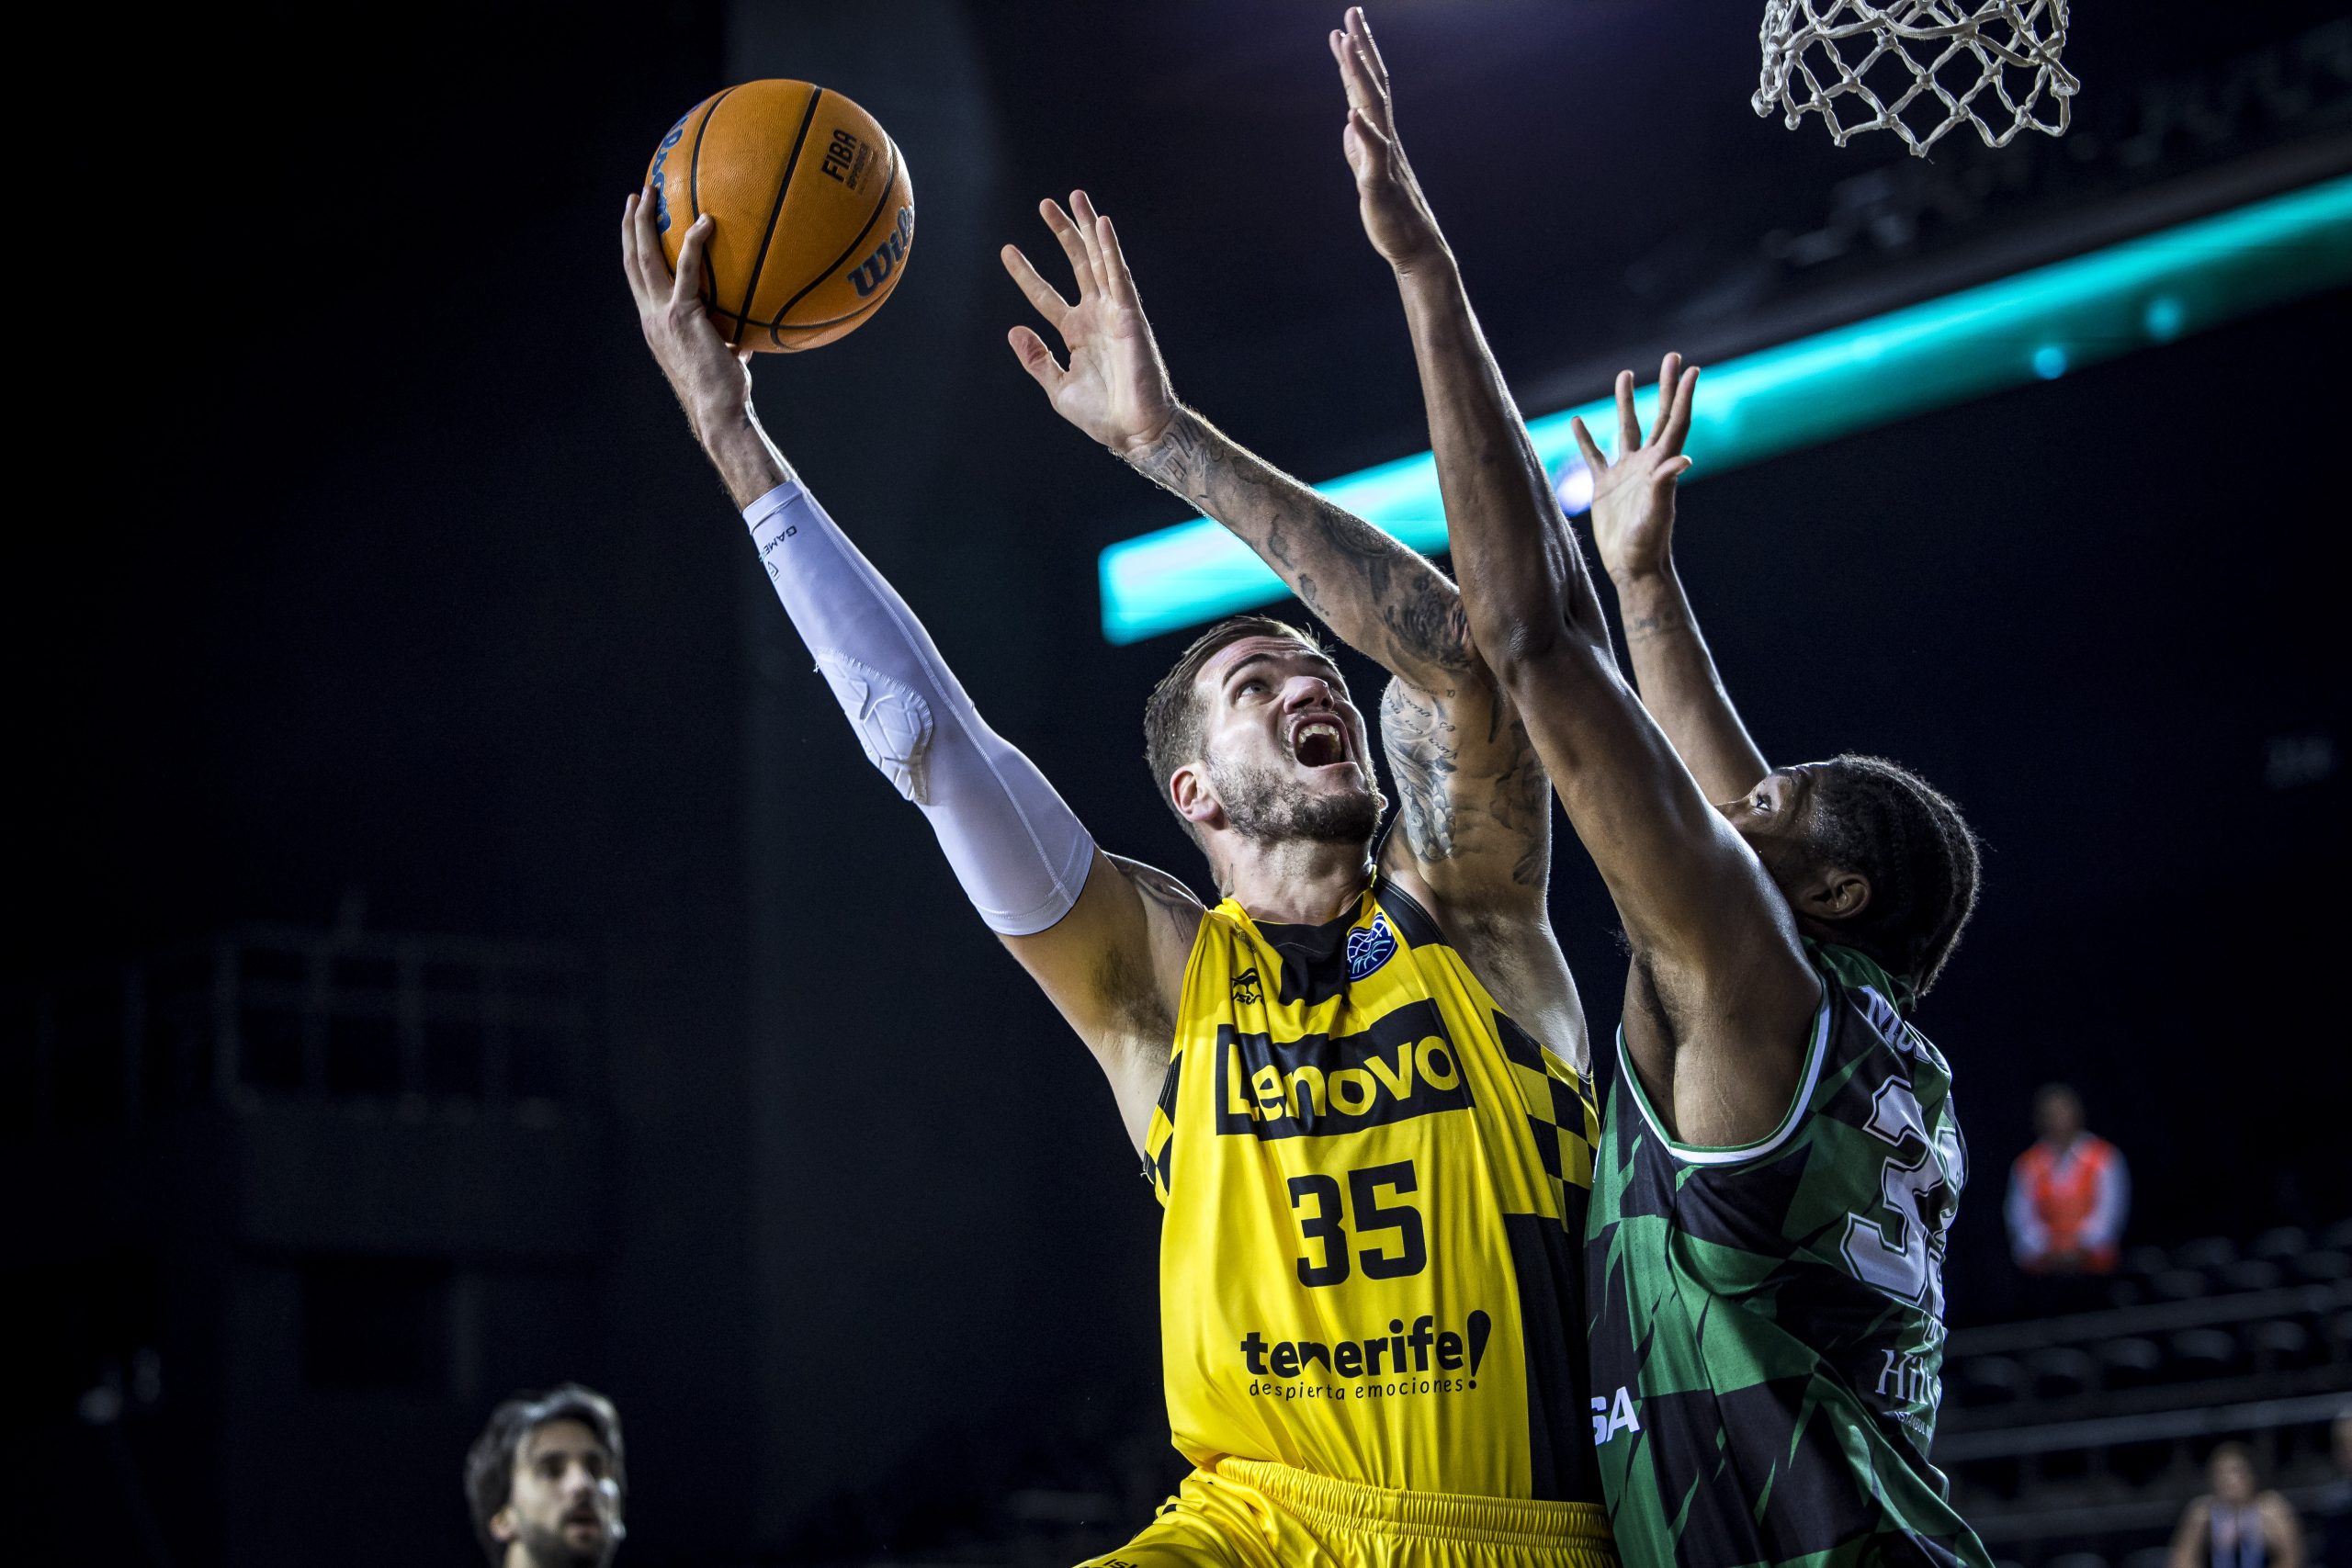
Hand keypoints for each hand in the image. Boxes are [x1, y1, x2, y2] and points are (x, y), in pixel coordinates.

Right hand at [622, 187, 750, 439]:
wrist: (717, 410)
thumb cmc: (724, 391)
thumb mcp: (722, 357)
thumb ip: (726, 338)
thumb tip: (748, 334)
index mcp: (655, 324)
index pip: (638, 279)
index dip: (632, 249)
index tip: (633, 223)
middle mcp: (651, 316)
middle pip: (632, 261)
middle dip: (630, 225)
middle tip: (635, 195)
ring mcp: (662, 314)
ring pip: (645, 259)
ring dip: (644, 222)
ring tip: (650, 191)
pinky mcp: (682, 315)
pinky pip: (687, 270)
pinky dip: (693, 243)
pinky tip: (705, 221)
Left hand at [1001, 191, 1178, 458]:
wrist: (1134, 431)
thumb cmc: (1102, 415)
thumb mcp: (1057, 387)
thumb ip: (1036, 359)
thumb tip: (1014, 331)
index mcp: (1076, 332)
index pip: (1045, 295)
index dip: (1026, 273)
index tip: (1006, 250)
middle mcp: (1095, 316)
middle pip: (1076, 264)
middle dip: (1063, 233)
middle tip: (1046, 204)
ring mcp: (1114, 312)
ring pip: (1098, 260)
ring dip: (1088, 228)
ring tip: (1076, 197)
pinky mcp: (1130, 315)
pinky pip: (1119, 276)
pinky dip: (1110, 249)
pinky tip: (1102, 223)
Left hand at [1331, 7, 1444, 271]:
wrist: (1413, 246)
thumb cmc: (1391, 211)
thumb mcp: (1367, 172)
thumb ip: (1359, 146)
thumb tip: (1350, 121)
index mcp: (1380, 135)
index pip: (1368, 88)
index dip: (1356, 58)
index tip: (1343, 28)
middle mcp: (1386, 138)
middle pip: (1373, 85)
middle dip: (1362, 48)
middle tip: (1352, 14)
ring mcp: (1385, 158)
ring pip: (1373, 110)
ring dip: (1359, 76)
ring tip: (1347, 45)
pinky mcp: (1380, 184)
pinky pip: (1373, 155)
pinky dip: (1364, 134)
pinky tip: (1351, 114)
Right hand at [1572, 354, 1699, 584]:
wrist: (1631, 567)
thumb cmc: (1647, 544)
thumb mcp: (1657, 514)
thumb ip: (1665, 484)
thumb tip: (1682, 458)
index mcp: (1660, 465)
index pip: (1675, 422)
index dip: (1683, 396)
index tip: (1692, 369)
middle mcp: (1646, 463)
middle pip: (1658, 416)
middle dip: (1664, 386)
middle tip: (1671, 356)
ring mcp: (1625, 473)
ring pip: (1626, 428)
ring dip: (1627, 402)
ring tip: (1626, 374)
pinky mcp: (1605, 486)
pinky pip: (1594, 455)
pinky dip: (1585, 438)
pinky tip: (1577, 421)